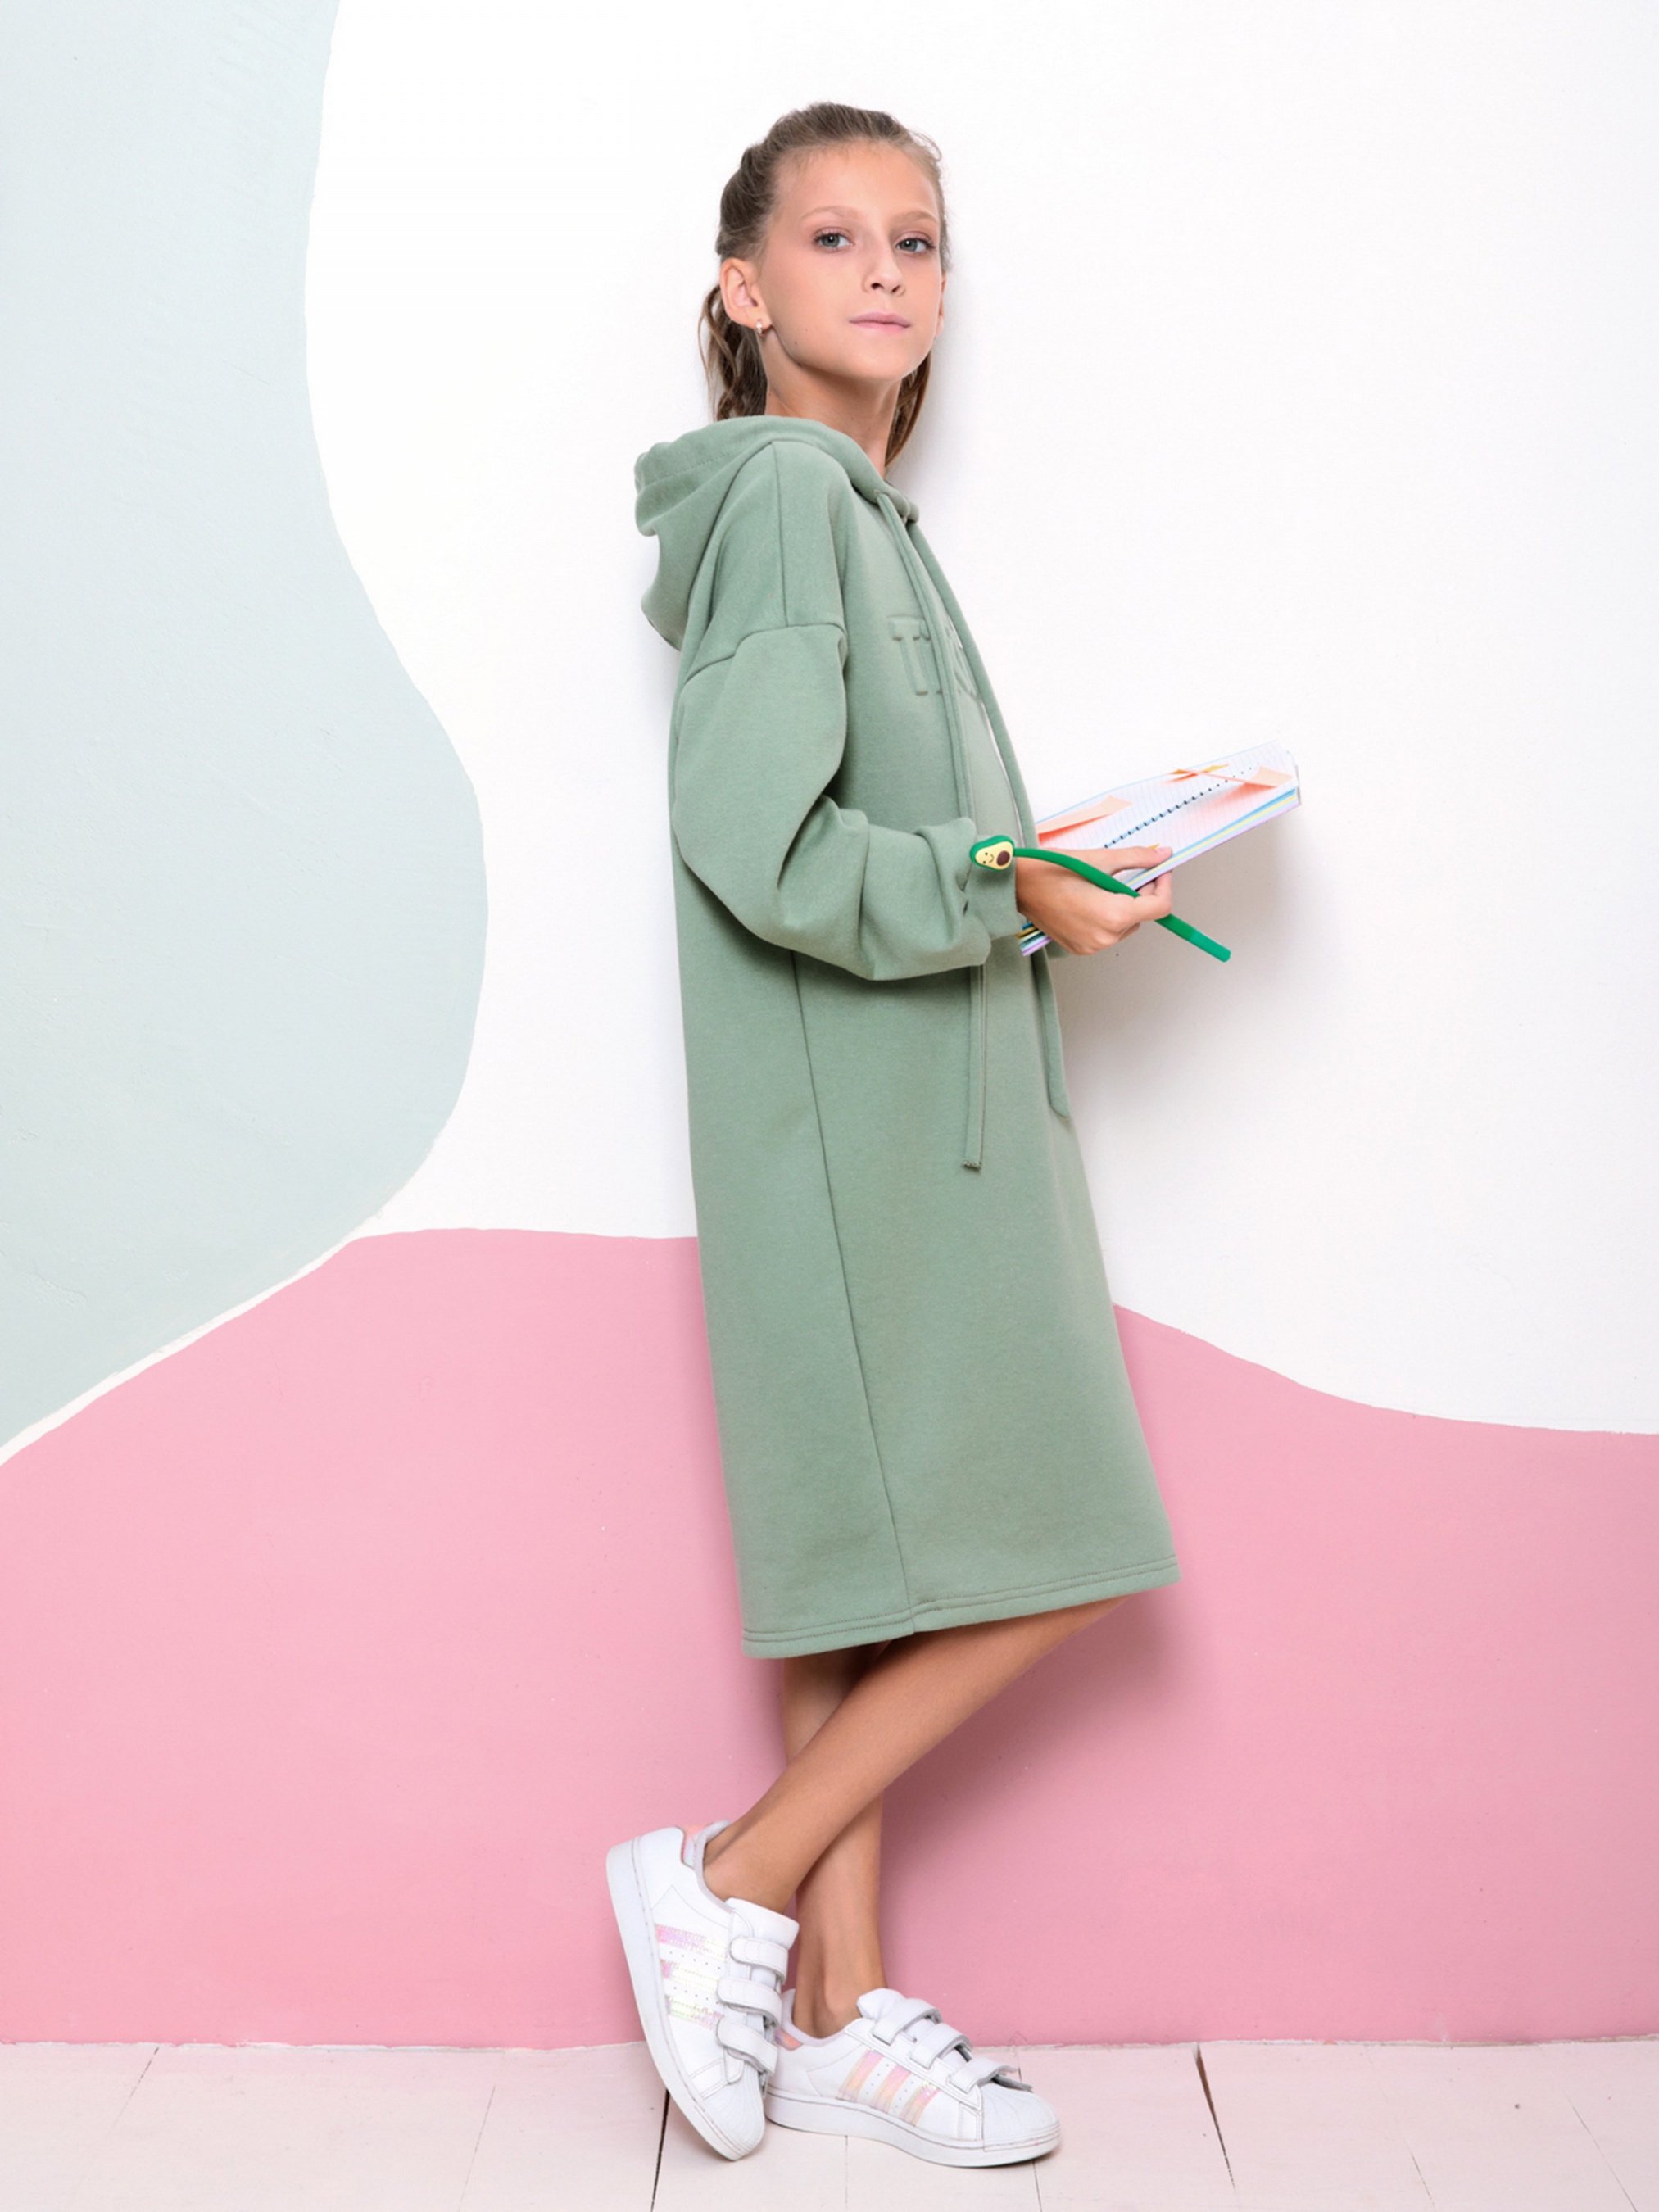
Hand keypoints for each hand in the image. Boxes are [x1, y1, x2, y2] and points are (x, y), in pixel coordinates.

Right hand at [1013, 843, 1175, 955]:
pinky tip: (1089, 902)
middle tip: (1124, 876)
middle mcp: (1105, 936)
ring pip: (1125, 926)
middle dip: (1140, 895)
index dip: (1164, 885)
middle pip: (1142, 916)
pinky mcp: (1080, 948)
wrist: (1018, 886)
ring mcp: (1092, 946)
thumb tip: (1162, 856)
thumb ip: (1138, 859)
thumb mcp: (1101, 859)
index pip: (1160, 907)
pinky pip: (1106, 934)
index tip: (1159, 871)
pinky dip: (1105, 919)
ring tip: (1099, 889)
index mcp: (1114, 915)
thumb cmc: (1052, 871)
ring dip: (1122, 908)